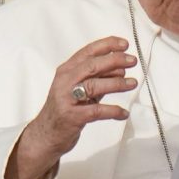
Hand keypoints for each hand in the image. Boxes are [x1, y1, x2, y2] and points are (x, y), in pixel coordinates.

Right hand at [5, 36, 136, 178]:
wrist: (46, 134)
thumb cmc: (66, 108)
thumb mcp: (81, 88)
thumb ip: (98, 78)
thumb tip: (122, 69)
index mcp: (67, 70)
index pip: (88, 52)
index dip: (107, 45)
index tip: (124, 44)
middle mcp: (65, 82)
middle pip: (91, 66)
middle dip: (114, 60)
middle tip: (132, 61)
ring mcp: (67, 99)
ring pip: (93, 86)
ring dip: (116, 83)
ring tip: (132, 83)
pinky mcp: (72, 117)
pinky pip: (96, 111)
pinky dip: (113, 111)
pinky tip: (123, 113)